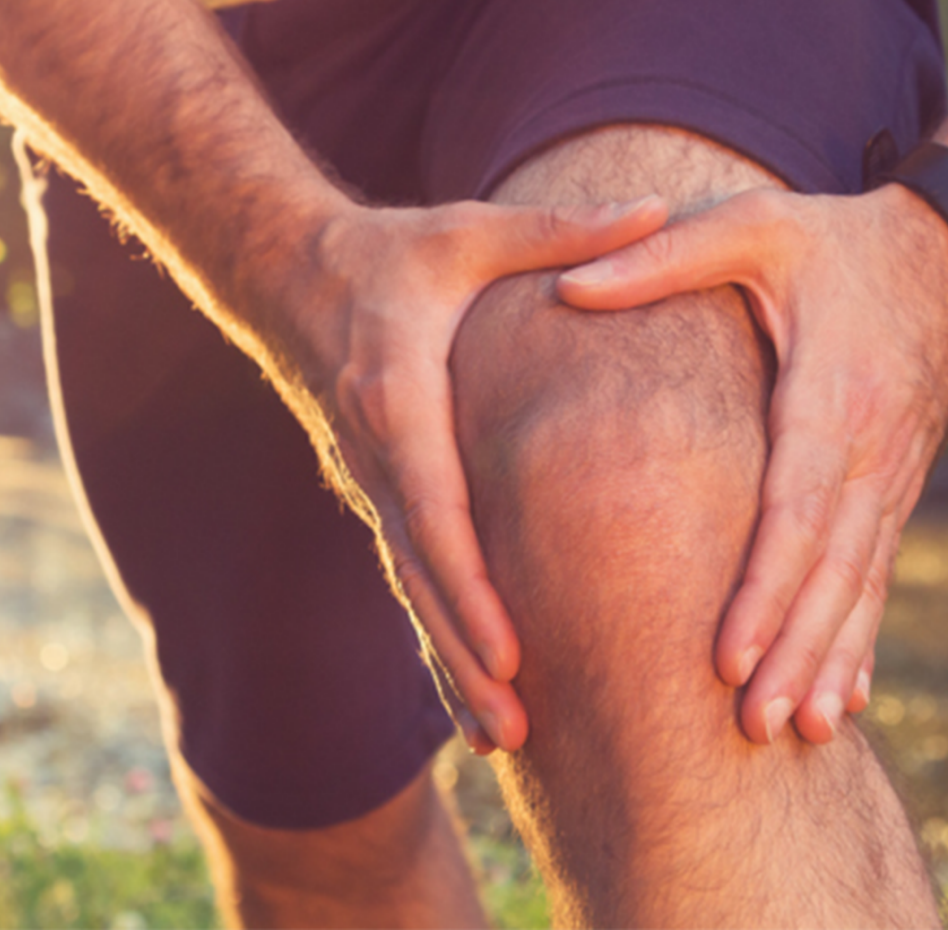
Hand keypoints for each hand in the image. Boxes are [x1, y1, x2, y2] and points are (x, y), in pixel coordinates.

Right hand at [249, 194, 669, 752]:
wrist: (288, 273)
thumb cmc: (392, 252)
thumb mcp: (472, 230)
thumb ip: (562, 230)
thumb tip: (660, 207)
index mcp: (399, 396)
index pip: (434, 506)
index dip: (469, 584)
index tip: (510, 649)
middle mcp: (377, 454)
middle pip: (421, 573)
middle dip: (464, 655)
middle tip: (516, 731)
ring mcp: (370, 482)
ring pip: (411, 589)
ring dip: (450, 665)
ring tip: (503, 739)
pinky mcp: (376, 493)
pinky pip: (409, 575)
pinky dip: (438, 634)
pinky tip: (472, 689)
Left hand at [555, 185, 947, 743]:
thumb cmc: (837, 241)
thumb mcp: (752, 227)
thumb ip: (662, 257)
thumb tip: (566, 289)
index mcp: (831, 395)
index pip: (797, 510)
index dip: (763, 588)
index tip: (725, 655)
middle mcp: (872, 451)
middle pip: (832, 569)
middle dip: (794, 650)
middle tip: (753, 725)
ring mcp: (892, 477)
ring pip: (861, 585)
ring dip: (830, 659)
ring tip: (798, 731)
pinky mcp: (895, 489)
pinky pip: (878, 574)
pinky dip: (861, 638)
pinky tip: (847, 696)